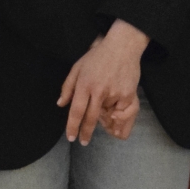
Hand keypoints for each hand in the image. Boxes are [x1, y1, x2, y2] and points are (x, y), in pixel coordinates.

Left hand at [57, 20, 147, 144]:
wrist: (122, 46)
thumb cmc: (97, 56)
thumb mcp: (77, 67)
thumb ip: (68, 87)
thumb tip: (61, 104)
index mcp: (84, 84)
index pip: (76, 110)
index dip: (72, 126)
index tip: (71, 137)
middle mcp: (99, 90)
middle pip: (90, 117)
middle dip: (86, 132)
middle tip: (83, 142)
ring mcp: (114, 93)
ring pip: (107, 115)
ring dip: (105, 119)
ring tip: (103, 116)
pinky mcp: (128, 95)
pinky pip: (121, 112)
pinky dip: (117, 114)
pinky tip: (114, 110)